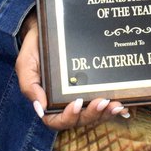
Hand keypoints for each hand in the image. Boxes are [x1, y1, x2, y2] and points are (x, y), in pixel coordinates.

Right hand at [14, 12, 127, 128]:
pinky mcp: (93, 89)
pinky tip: (124, 105)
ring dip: (106, 113)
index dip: (68, 117)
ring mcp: (81, 97)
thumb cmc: (36, 48)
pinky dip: (114, 108)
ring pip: (94, 115)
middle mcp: (65, 104)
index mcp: (47, 102)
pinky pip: (104, 104)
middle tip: (103, 101)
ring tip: (116, 104)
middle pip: (79, 121)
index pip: (56, 121)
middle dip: (92, 114)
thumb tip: (40, 108)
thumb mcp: (26, 64)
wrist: (49, 29)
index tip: (77, 103)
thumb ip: (29, 85)